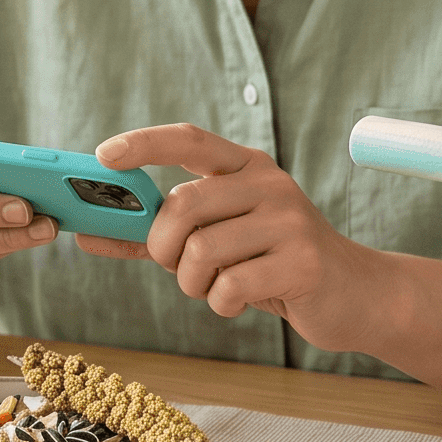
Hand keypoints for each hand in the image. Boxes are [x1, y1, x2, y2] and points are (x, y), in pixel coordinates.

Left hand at [84, 123, 379, 347]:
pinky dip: (221, 303)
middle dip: (162, 246)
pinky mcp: (303, 263)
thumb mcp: (217, 241)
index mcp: (246, 168)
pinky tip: (238, 301)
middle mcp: (269, 185)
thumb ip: (154, 236)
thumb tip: (87, 234)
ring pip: (202, 250)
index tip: (104, 155)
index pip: (188, 139)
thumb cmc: (272, 265)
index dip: (143, 143)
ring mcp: (290, 221)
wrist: (355, 295)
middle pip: (184, 204)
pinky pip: (230, 285)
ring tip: (213, 287)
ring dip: (192, 282)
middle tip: (172, 265)